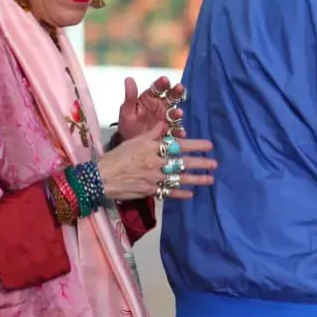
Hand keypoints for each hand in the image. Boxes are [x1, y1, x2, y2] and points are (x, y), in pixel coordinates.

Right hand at [97, 121, 215, 201]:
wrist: (101, 177)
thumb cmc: (116, 157)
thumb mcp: (133, 140)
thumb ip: (151, 133)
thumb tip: (164, 123)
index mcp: (152, 148)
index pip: (178, 145)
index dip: (195, 145)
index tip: (209, 145)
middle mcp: (156, 162)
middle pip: (182, 162)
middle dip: (201, 163)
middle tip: (215, 164)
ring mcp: (154, 178)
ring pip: (179, 178)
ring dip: (196, 179)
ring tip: (210, 179)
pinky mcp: (151, 190)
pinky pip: (169, 192)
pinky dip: (181, 193)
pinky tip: (192, 194)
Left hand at [118, 76, 184, 140]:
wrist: (129, 142)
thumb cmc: (128, 124)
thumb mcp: (126, 110)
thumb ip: (130, 96)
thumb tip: (129, 79)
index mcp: (151, 98)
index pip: (158, 88)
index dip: (162, 83)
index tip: (164, 80)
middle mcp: (161, 106)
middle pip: (172, 97)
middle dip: (176, 92)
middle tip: (179, 87)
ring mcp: (167, 119)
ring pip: (175, 113)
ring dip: (178, 113)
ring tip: (178, 113)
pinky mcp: (169, 131)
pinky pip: (176, 131)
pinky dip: (179, 132)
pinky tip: (180, 133)